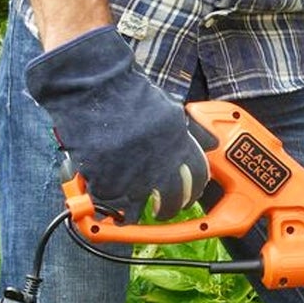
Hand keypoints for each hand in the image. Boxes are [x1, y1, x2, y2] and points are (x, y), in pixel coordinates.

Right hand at [24, 25, 212, 222]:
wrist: (93, 88)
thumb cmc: (126, 93)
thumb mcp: (168, 108)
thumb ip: (186, 130)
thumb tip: (210, 142)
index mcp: (179, 141)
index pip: (198, 175)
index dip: (193, 189)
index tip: (189, 194)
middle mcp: (162, 161)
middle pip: (174, 197)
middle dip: (170, 207)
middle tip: (163, 210)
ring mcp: (135, 173)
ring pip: (142, 203)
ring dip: (138, 212)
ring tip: (133, 214)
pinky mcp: (109, 179)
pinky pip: (112, 198)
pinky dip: (109, 199)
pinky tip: (107, 197)